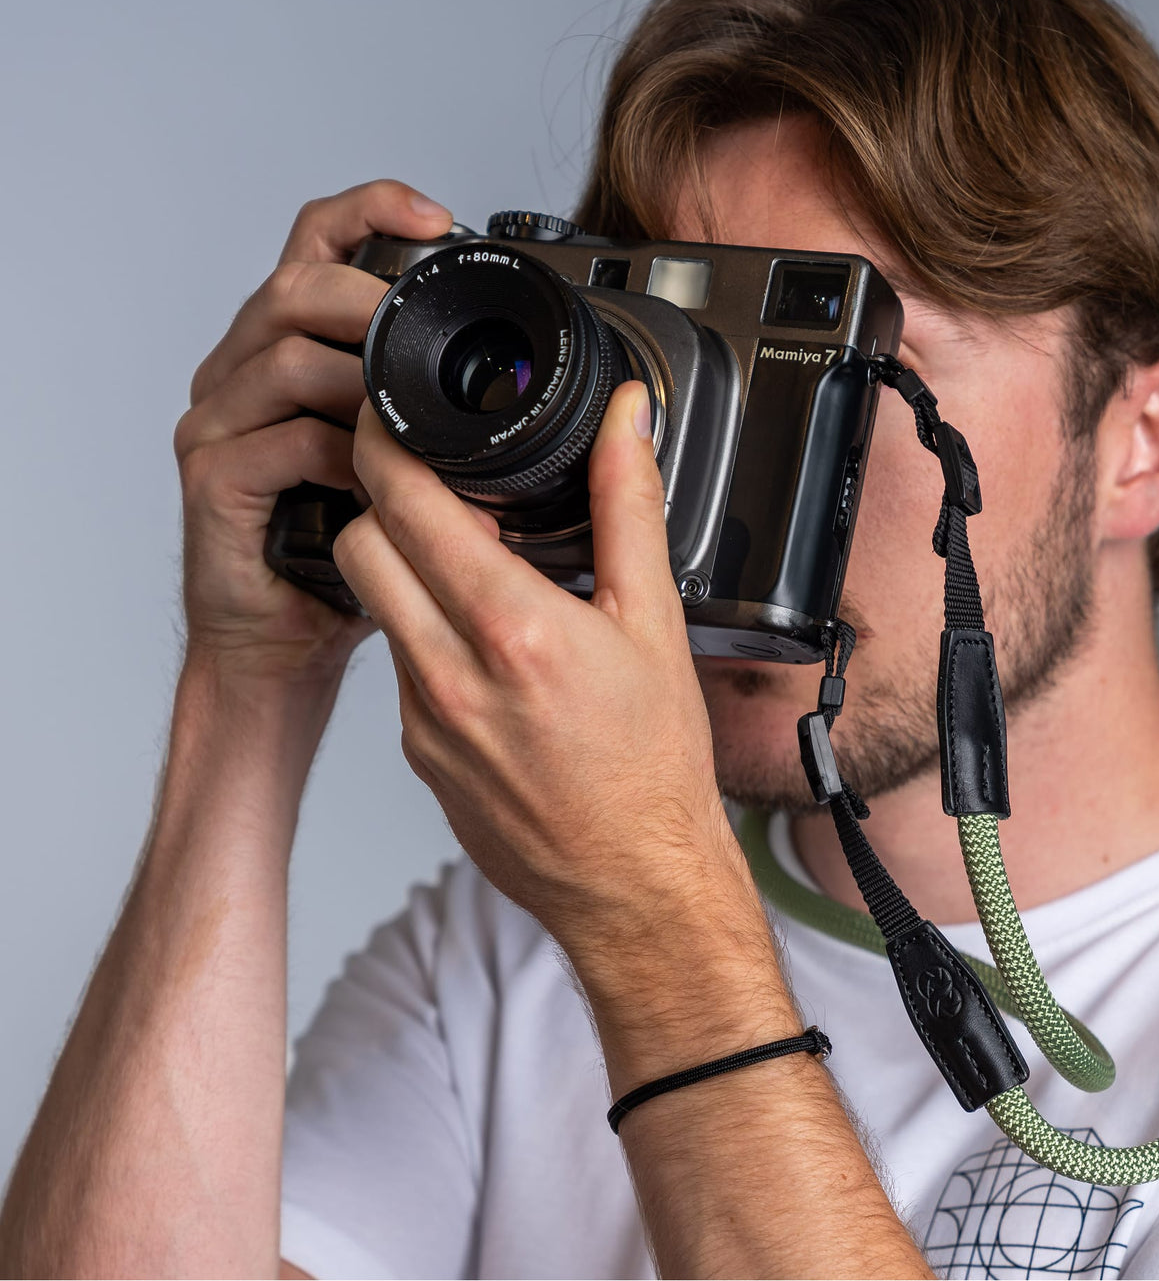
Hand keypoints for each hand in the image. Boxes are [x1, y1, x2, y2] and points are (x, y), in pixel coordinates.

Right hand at [173, 180, 453, 680]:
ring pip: (284, 357)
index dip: (370, 211)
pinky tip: (377, 480)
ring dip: (362, 380)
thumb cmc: (345, 551)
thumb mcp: (401, 463)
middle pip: (292, 285)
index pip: (315, 246)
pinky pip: (279, 441)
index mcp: (289, 348)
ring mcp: (219, 422)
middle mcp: (241, 371)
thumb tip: (517, 381)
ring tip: (414, 416)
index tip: (439, 218)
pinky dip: (340, 454)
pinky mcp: (212, 478)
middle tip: (422, 323)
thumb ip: (427, 411)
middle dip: (367, 293)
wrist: (285, 640)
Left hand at [332, 382, 744, 963]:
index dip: (383, 445)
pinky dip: (424, 634)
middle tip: (433, 488)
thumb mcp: (655, 621)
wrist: (635, 883)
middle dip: (380, 501)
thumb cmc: (654, 766)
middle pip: (358, 545)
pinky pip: (398, 667)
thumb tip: (625, 420)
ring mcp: (422, 721)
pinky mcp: (416, 756)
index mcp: (512, 629)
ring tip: (468, 566)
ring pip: (375, 606)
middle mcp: (450, 675)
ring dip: (403, 569)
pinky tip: (481, 644)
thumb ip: (628, 505)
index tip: (390, 418)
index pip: (404, 506)